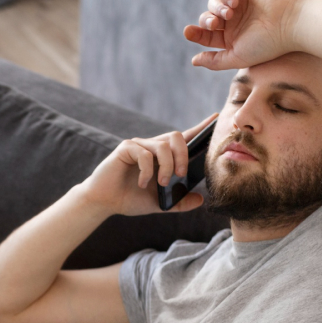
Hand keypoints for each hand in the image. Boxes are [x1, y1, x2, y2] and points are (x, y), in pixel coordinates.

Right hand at [78, 114, 217, 215]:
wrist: (105, 202)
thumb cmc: (130, 199)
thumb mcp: (160, 204)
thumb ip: (179, 202)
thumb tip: (200, 199)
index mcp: (163, 156)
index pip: (184, 138)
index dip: (200, 128)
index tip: (216, 118)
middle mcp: (152, 146)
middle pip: (177, 136)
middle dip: (184, 155)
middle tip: (181, 174)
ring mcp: (139, 145)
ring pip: (163, 146)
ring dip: (167, 166)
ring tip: (162, 183)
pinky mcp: (126, 148)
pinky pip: (144, 154)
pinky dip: (147, 171)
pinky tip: (142, 183)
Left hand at [183, 0, 301, 70]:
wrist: (289, 24)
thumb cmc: (266, 44)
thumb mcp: (237, 58)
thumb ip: (215, 61)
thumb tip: (194, 61)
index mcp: (231, 39)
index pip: (206, 36)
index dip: (195, 34)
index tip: (188, 32)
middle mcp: (233, 22)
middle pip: (207, 19)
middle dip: (205, 21)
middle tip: (214, 24)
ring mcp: (239, 5)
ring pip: (214, 3)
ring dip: (216, 8)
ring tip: (229, 14)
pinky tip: (234, 2)